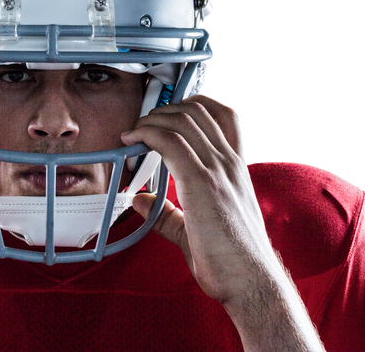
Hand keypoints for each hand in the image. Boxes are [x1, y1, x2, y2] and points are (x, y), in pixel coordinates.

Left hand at [121, 93, 273, 303]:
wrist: (251, 282)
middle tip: (143, 124)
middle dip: (164, 109)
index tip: (168, 111)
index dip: (195, 102)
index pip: (225, 114)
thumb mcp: (197, 228)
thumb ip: (168, 213)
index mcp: (236, 169)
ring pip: (183, 121)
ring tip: (134, 131)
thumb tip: (139, 201)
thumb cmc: (232, 261)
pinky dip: (147, 134)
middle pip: (198, 110)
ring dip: (152, 119)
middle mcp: (230, 163)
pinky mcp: (202, 184)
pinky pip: (171, 142)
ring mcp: (218, 171)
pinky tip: (132, 140)